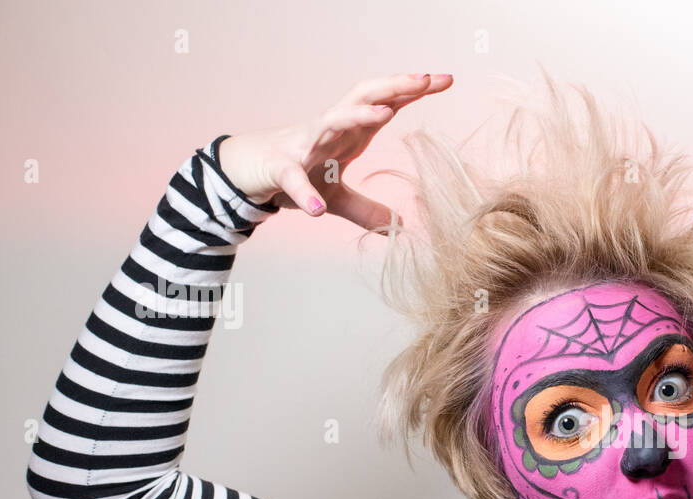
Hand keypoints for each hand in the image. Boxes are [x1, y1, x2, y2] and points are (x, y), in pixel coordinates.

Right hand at [216, 72, 452, 230]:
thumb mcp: (337, 197)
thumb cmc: (296, 171)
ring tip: (385, 114)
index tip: (445, 79)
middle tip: (425, 79)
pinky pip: (293, 178)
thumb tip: (397, 225)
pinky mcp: (280, 168)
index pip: (385, 103)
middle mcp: (330, 128)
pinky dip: (304, 193)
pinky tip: (316, 211)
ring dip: (358, 115)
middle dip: (395, 85)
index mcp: (349, 130)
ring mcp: (304, 143)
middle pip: (364, 96)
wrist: (247, 171)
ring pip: (332, 120)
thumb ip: (367, 210)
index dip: (413, 91)